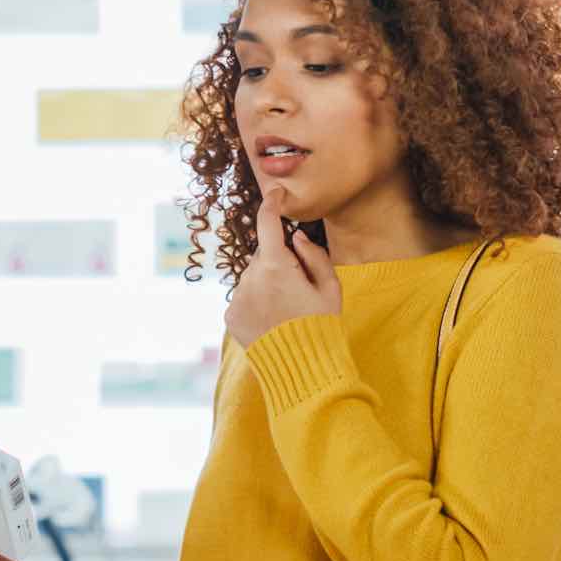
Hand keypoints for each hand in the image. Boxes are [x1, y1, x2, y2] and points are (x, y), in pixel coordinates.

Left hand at [224, 190, 341, 348]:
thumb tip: (296, 237)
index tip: (275, 193)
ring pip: (252, 278)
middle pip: (263, 256)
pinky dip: (255, 302)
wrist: (300, 367)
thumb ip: (314, 256)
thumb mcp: (330, 288)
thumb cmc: (322, 325)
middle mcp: (250, 278)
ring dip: (266, 283)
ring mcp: (237, 297)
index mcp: (276, 266)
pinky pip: (243, 298)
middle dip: (278, 261)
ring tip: (285, 311)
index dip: (272, 205)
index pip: (269, 224)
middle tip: (298, 288)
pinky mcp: (230, 316)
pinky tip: (271, 320)